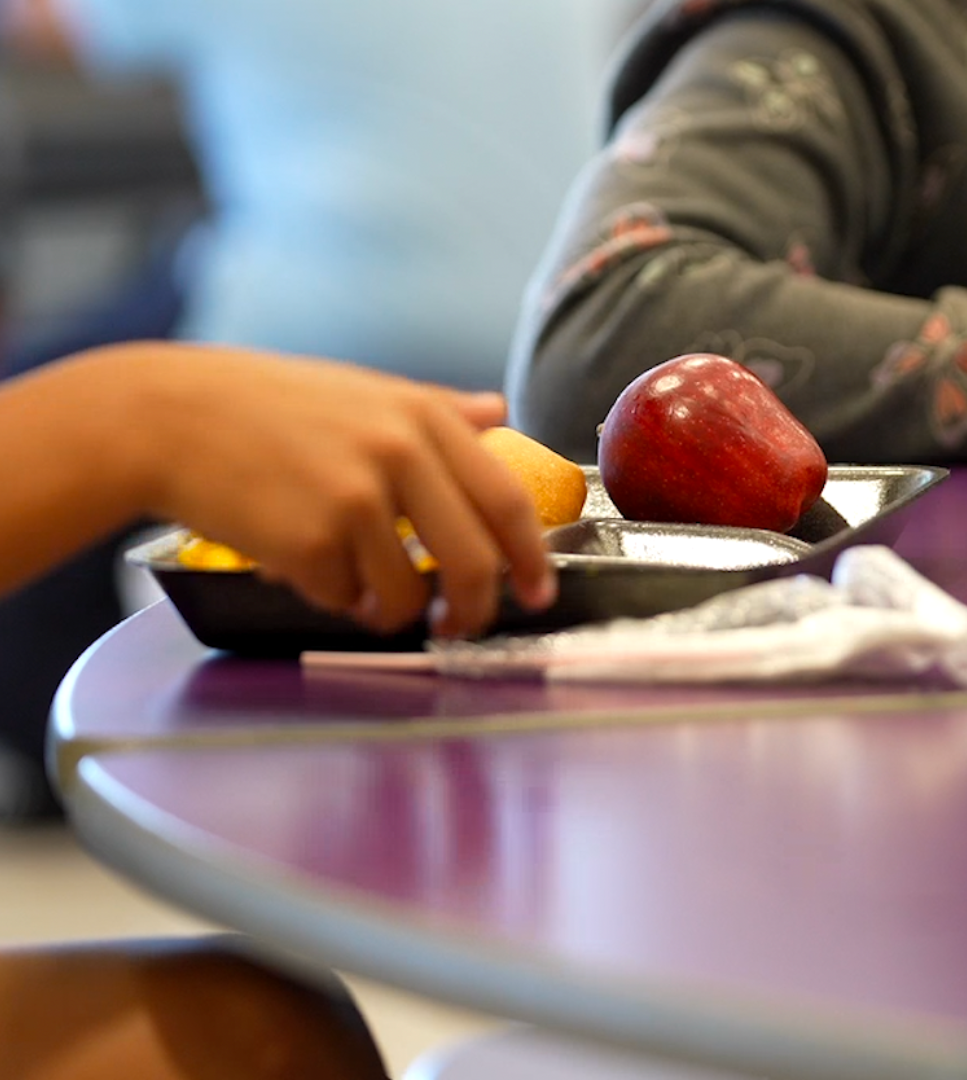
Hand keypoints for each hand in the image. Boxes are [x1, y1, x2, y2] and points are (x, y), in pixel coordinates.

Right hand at [101, 345, 555, 637]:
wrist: (167, 417)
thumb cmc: (265, 406)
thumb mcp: (363, 391)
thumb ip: (437, 409)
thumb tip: (497, 412)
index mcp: (424, 417)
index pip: (507, 501)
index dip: (533, 558)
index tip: (539, 592)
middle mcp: (401, 454)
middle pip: (474, 562)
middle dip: (474, 610)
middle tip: (460, 625)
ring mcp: (357, 500)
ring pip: (407, 594)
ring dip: (388, 609)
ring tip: (352, 582)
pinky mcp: (311, 542)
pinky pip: (345, 600)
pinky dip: (330, 596)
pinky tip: (300, 560)